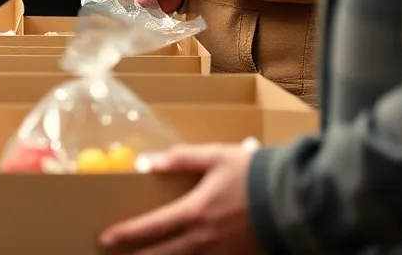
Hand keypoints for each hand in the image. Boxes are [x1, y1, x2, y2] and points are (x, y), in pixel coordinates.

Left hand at [99, 144, 258, 253]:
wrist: (295, 199)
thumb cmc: (253, 174)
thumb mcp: (215, 157)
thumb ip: (180, 159)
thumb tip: (147, 162)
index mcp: (195, 212)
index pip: (152, 227)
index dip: (127, 233)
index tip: (106, 238)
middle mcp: (205, 238)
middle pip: (163, 254)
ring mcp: (221, 253)